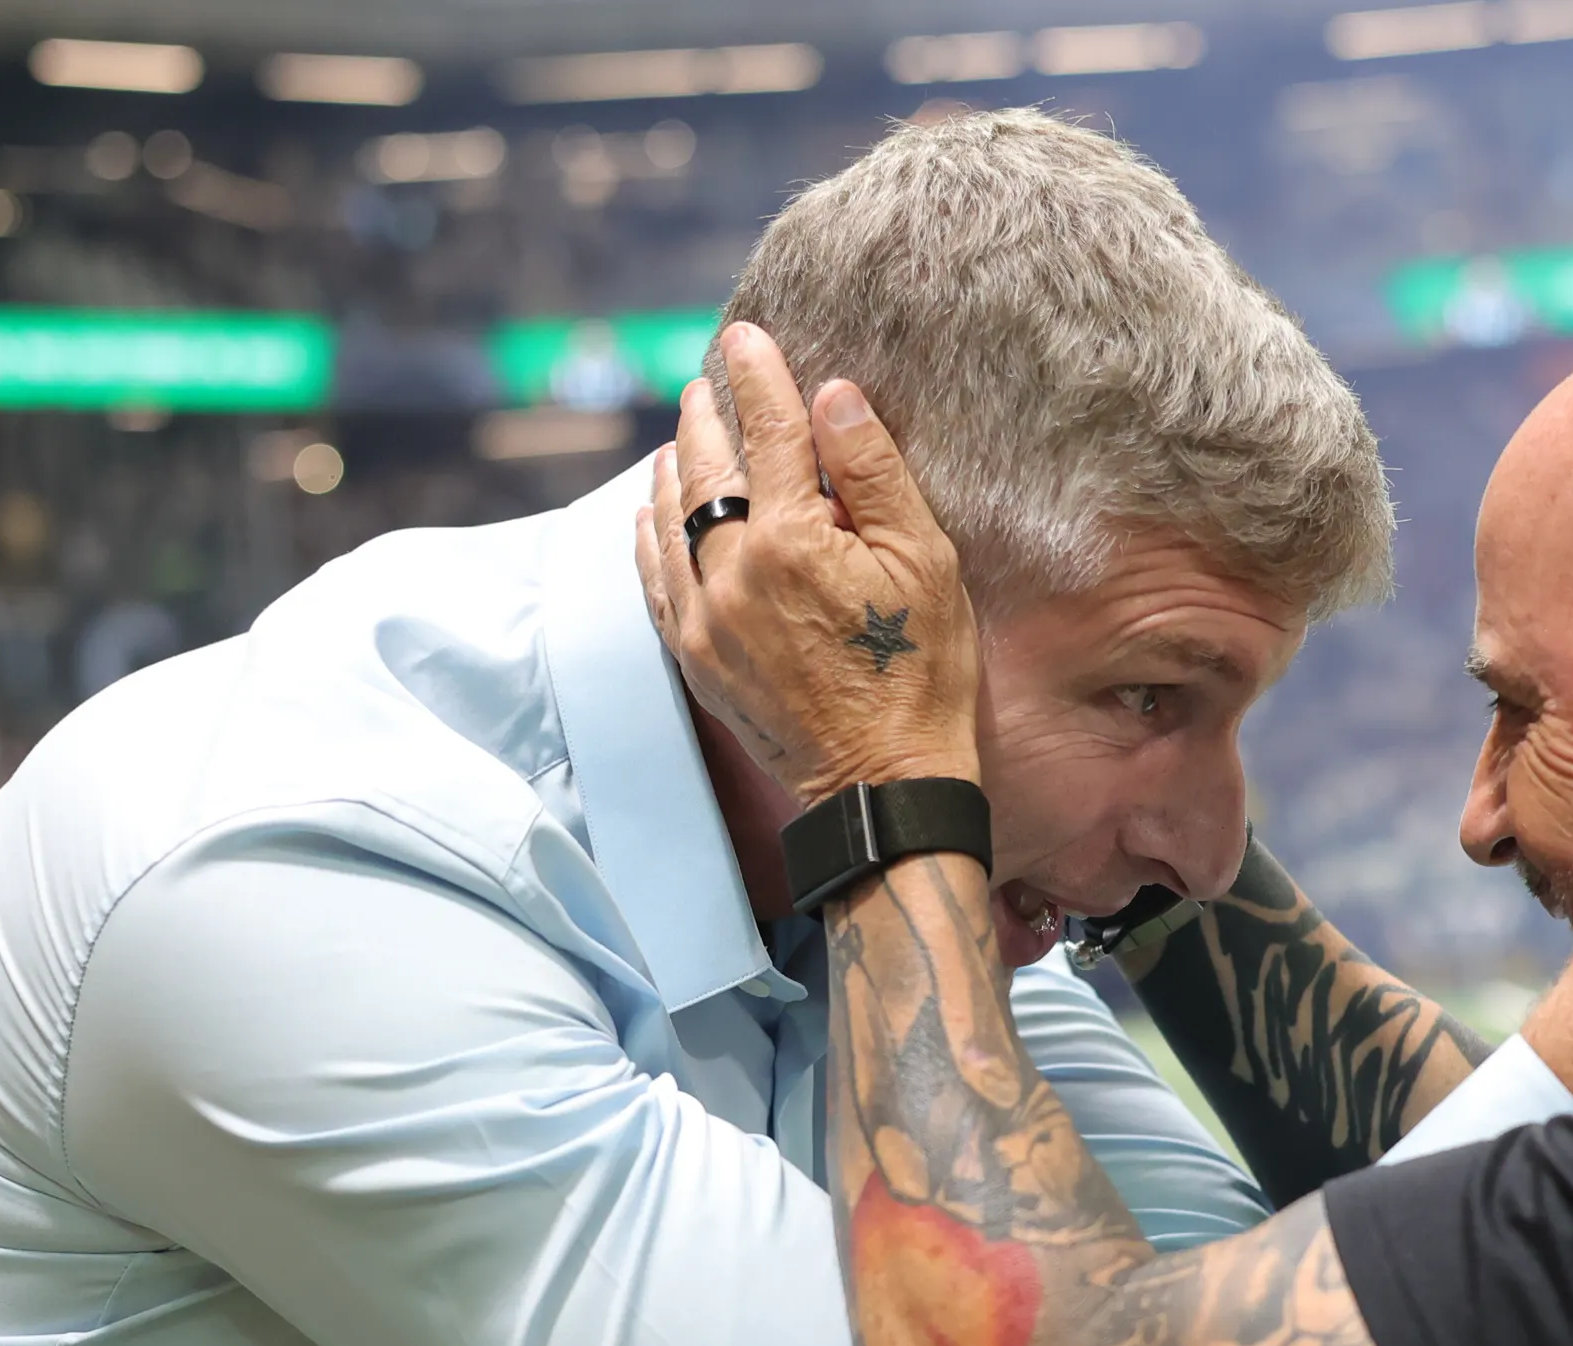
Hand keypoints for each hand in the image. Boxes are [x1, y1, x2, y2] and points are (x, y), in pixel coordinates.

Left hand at [634, 322, 980, 803]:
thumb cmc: (921, 672)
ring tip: (684, 433)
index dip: (758, 375)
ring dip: (675, 464)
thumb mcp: (923, 564)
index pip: (767, 430)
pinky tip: (654, 509)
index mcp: (793, 539)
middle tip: (710, 380)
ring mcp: (702, 617)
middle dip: (708, 413)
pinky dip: (649, 531)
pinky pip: (652, 575)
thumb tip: (831, 395)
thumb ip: (873, 474)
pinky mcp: (692, 656)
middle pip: (707, 466)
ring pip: (669, 516)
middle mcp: (732, 571)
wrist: (883, 782)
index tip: (746, 336)